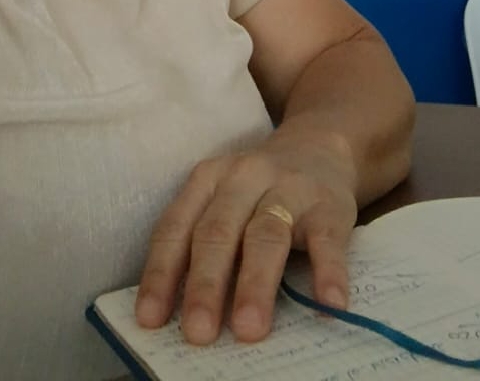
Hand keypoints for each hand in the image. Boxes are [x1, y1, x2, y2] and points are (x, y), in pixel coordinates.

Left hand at [134, 119, 357, 345]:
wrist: (319, 146)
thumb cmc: (260, 190)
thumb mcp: (225, 201)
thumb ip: (205, 245)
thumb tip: (179, 316)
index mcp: (208, 180)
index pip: (177, 228)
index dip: (161, 273)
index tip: (150, 319)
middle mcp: (243, 178)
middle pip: (218, 232)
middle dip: (205, 285)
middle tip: (198, 333)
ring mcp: (289, 189)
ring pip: (267, 235)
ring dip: (256, 284)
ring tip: (249, 330)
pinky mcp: (329, 205)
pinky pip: (326, 240)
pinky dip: (328, 272)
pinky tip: (329, 304)